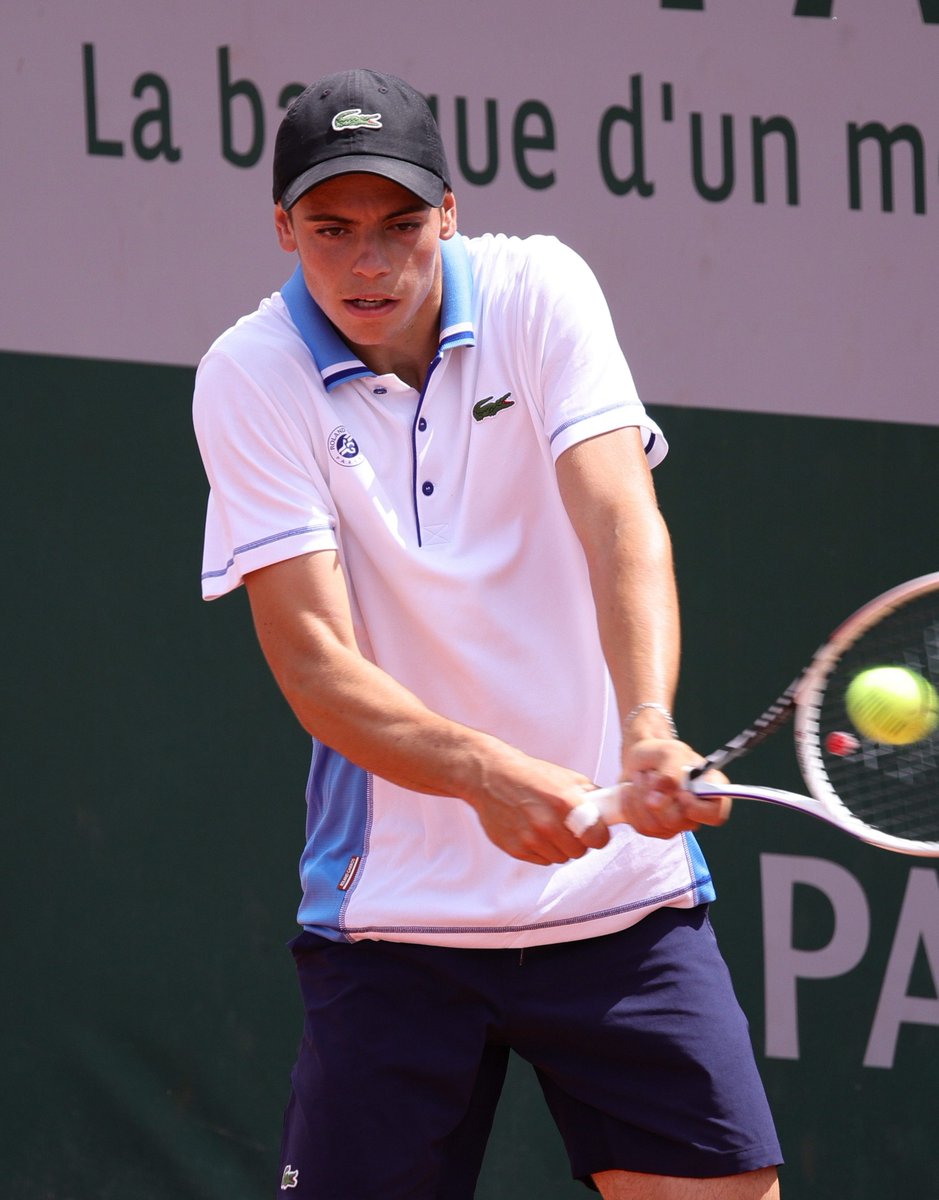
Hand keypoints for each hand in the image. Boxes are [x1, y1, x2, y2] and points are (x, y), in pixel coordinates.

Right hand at [465, 756, 611, 864]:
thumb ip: (591, 796)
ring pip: (560, 858)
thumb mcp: (566, 777)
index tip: (594, 832)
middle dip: (577, 841)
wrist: (490, 776)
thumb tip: (611, 811)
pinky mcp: (515, 849)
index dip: (598, 836)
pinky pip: (541, 860)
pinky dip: (541, 850)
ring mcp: (530, 839)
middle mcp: (548, 824)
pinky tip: (533, 831)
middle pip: (579, 852)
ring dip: (559, 847)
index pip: (598, 839)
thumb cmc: (530, 775)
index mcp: (566, 803)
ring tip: (547, 826)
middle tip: (567, 826)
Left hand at [616, 737, 732, 839]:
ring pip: (655, 825)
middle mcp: (696, 812)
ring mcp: (676, 824)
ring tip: (641, 777)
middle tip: (652, 774)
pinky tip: (633, 789)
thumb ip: (670, 774)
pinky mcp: (654, 829)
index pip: (716, 815)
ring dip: (640, 796)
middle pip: (678, 822)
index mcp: (711, 791)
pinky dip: (630, 804)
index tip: (681, 793)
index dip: (697, 809)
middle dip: (658, 795)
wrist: (640, 759)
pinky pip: (640, 826)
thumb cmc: (661, 754)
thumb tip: (657, 803)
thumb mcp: (670, 753)